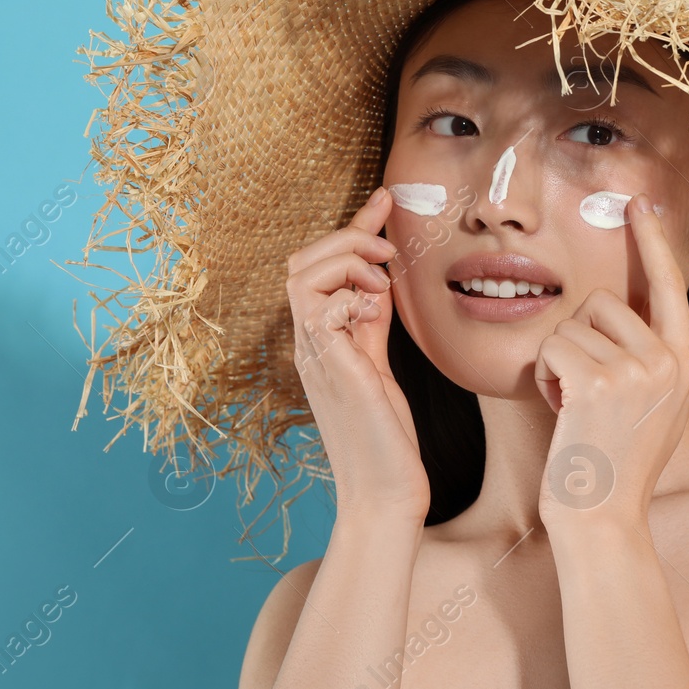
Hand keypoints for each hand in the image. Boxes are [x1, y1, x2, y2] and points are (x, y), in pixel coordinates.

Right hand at [286, 186, 429, 523]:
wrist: (384, 489)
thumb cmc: (384, 434)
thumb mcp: (378, 362)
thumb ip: (372, 322)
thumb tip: (379, 282)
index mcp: (320, 339)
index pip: (323, 268)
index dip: (353, 228)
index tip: (385, 199)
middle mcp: (310, 344)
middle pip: (301, 262)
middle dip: (346, 240)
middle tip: (388, 253)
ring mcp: (317, 357)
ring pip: (303, 277)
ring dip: (347, 264)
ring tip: (380, 284)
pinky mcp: (334, 371)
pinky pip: (319, 311)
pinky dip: (347, 297)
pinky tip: (372, 312)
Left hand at [533, 193, 688, 533]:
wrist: (604, 521)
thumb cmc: (616, 469)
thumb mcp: (653, 409)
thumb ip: (647, 361)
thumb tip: (619, 315)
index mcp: (684, 364)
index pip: (668, 286)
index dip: (651, 242)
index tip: (639, 204)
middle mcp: (668, 360)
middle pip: (601, 301)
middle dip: (575, 336)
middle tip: (580, 390)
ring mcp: (637, 369)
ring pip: (570, 324)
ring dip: (556, 361)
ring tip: (572, 407)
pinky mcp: (598, 380)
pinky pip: (551, 348)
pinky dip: (542, 377)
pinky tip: (559, 411)